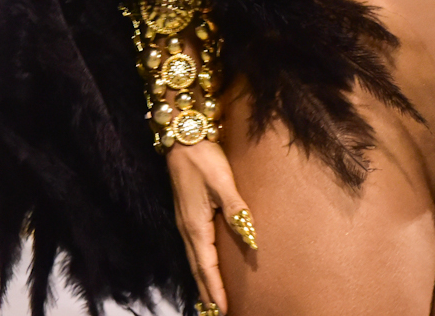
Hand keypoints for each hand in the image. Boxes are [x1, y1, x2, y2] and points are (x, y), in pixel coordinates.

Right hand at [166, 139, 255, 314]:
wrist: (183, 135)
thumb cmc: (204, 158)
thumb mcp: (223, 182)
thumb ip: (237, 210)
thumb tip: (250, 239)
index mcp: (195, 225)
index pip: (206, 266)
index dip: (215, 289)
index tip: (222, 310)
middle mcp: (187, 228)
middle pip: (197, 268)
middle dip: (207, 291)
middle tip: (216, 313)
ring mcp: (185, 221)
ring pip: (194, 259)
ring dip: (202, 280)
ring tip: (210, 298)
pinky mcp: (187, 213)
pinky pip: (193, 248)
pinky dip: (199, 264)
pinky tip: (203, 266)